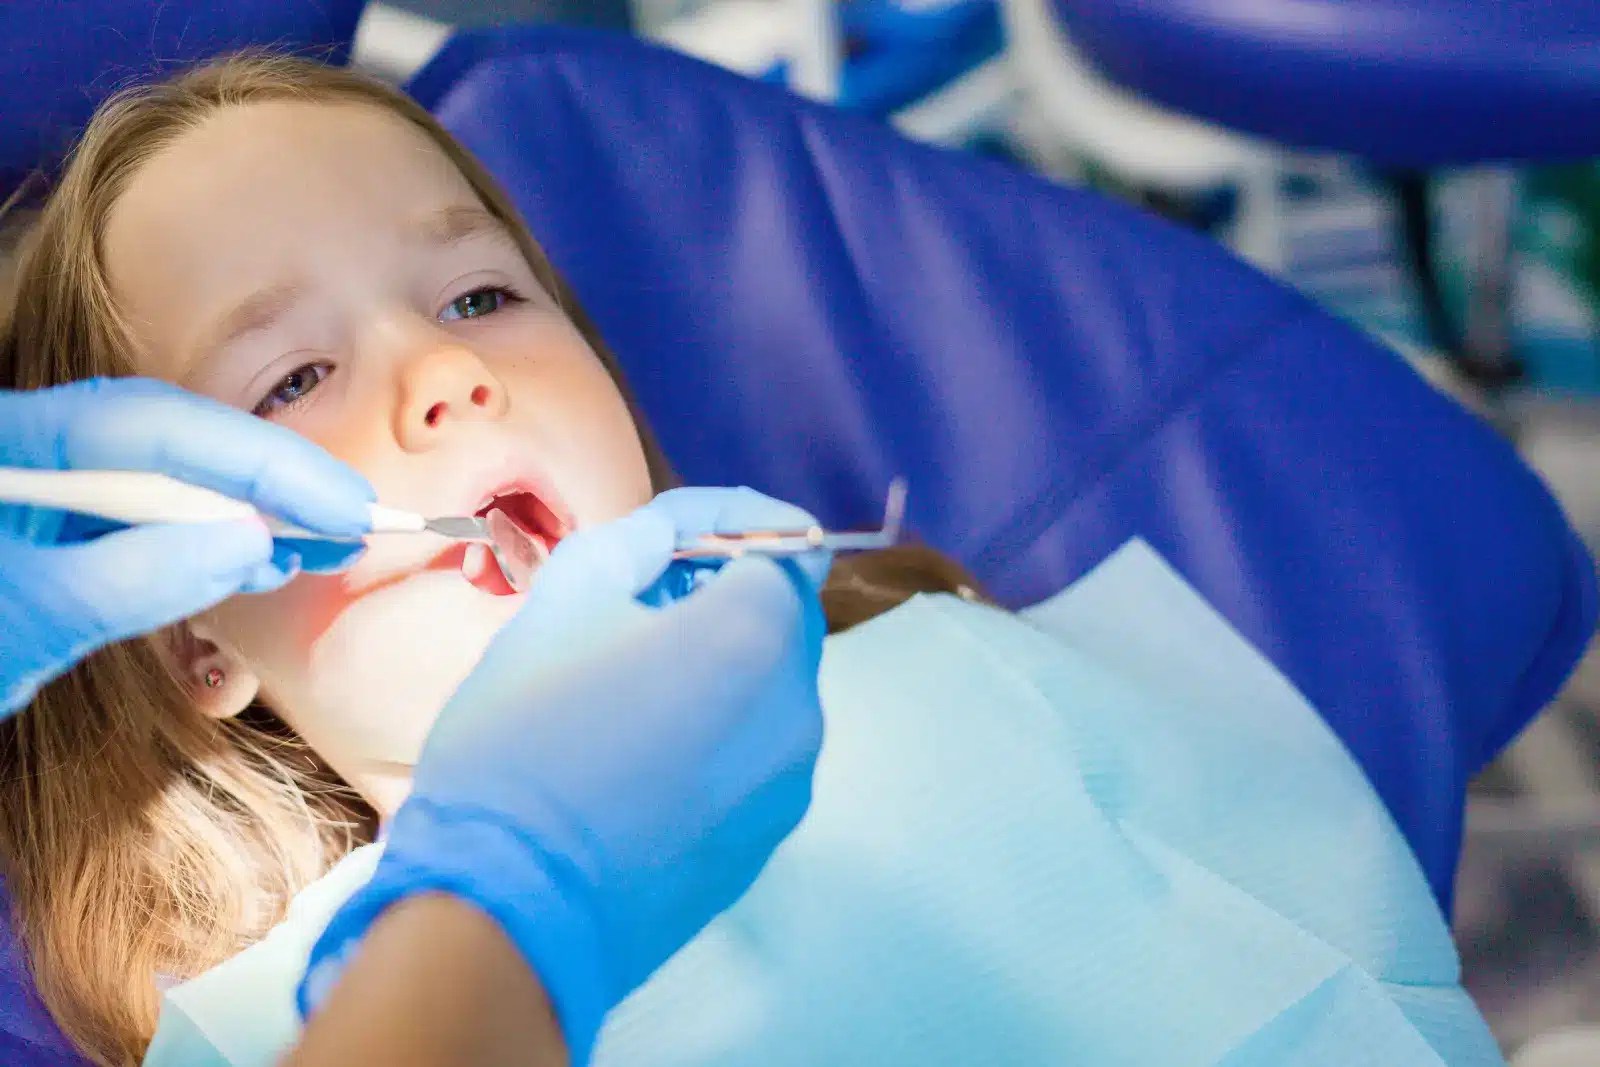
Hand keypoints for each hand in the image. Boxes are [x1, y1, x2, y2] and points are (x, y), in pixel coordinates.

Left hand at [0, 378, 374, 716]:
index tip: (338, 506)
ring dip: (249, 511)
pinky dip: (211, 544)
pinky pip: (147, 523)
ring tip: (326, 542)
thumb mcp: (16, 628)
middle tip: (357, 523)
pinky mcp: (58, 539)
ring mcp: (43, 496)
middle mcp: (29, 454)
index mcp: (8, 447)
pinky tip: (259, 559)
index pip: (150, 428)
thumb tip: (247, 543)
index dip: (256, 461)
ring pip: (164, 479)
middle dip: (266, 478)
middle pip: (167, 440)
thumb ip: (125, 582)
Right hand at [302, 489, 830, 1064]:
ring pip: (770, 690)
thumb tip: (685, 531)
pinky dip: (719, 730)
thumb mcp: (566, 598)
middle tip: (643, 606)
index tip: (679, 545)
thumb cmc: (522, 739)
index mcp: (757, 637)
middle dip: (727, 596)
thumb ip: (643, 538)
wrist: (506, 909)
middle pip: (784, 620)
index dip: (733, 534)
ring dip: (722, 665)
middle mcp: (798, 710)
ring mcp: (790, 784)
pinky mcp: (767, 841)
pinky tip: (644, 751)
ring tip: (633, 684)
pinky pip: (756, 754)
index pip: (784, 549)